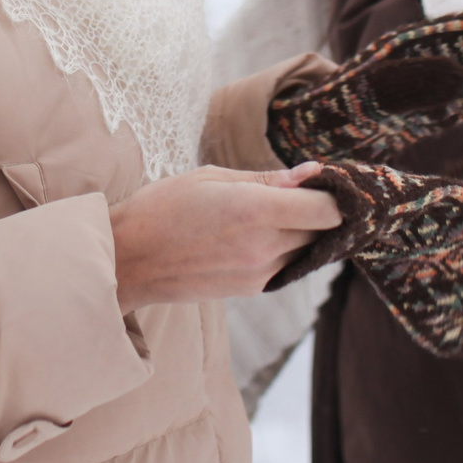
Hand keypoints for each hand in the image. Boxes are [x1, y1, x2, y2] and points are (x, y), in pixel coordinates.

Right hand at [108, 164, 340, 312]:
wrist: (127, 260)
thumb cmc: (161, 208)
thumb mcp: (211, 177)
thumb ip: (266, 179)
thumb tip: (310, 173)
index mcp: (255, 213)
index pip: (327, 210)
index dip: (335, 193)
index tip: (327, 180)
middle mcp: (264, 248)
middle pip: (323, 231)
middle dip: (321, 210)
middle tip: (304, 189)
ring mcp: (259, 274)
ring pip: (306, 250)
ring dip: (302, 230)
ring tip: (276, 209)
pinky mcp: (250, 289)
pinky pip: (286, 265)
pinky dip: (284, 247)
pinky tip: (258, 231)